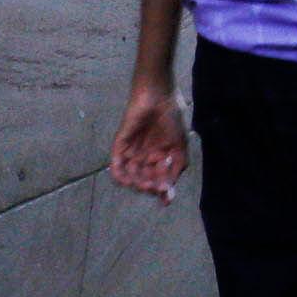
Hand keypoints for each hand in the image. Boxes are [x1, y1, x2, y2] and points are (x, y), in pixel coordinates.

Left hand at [108, 78, 187, 200]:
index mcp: (160, 157)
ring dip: (136, 183)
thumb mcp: (180, 147)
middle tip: (156, 187)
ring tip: (145, 184)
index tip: (166, 201)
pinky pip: (116, 165)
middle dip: (150, 186)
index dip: (162, 191)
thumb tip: (168, 191)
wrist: (159, 96)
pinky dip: (119, 175)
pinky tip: (127, 180)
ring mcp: (132, 151)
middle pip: (145, 179)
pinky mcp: (120, 145)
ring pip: (130, 176)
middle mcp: (145, 156)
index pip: (159, 179)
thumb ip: (176, 168)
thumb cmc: (172, 117)